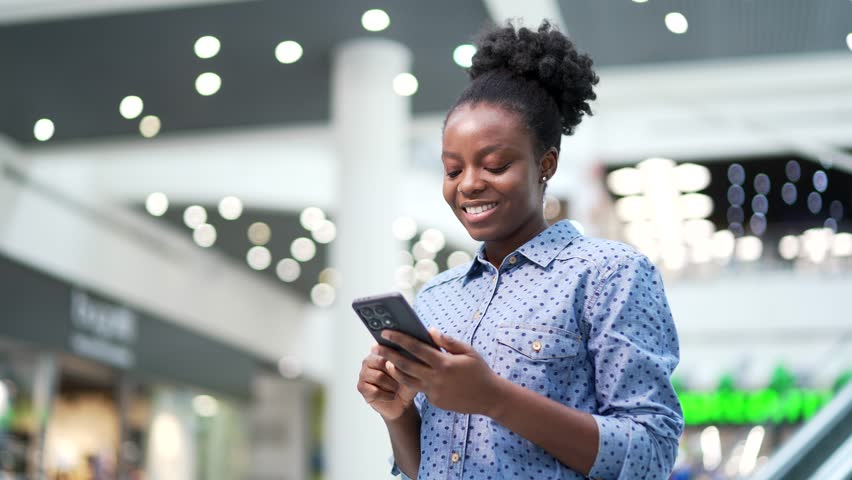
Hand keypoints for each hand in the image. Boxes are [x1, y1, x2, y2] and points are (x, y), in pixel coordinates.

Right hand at [357, 344, 417, 420]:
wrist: (401, 403)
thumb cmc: (406, 384)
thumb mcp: (411, 372)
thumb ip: (407, 362)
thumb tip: (408, 355)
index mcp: (379, 352)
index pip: (387, 350)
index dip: (398, 361)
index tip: (406, 368)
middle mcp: (368, 361)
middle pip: (382, 363)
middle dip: (395, 374)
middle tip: (402, 381)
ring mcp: (363, 374)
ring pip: (379, 377)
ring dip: (392, 386)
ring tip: (397, 389)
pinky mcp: (361, 387)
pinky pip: (375, 391)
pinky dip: (387, 395)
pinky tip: (391, 396)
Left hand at [378, 328, 503, 415]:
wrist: (489, 398)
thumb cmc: (479, 370)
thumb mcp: (467, 351)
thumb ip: (447, 341)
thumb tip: (429, 331)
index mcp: (443, 363)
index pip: (415, 348)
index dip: (399, 339)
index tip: (386, 332)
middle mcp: (435, 378)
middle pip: (405, 365)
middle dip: (388, 354)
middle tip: (376, 347)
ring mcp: (433, 392)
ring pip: (407, 380)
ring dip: (395, 370)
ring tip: (387, 362)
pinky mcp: (434, 401)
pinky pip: (419, 388)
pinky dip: (411, 380)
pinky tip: (406, 372)